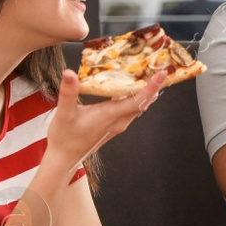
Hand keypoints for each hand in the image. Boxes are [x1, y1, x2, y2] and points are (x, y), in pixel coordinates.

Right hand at [46, 69, 165, 167]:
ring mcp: (118, 124)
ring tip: (148, 74)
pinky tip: (129, 88)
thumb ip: (68, 92)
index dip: (151, 87)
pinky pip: (130, 109)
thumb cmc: (64, 138)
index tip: (161, 74)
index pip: (138, 101)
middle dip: (153, 86)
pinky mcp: (114, 126)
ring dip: (145, 91)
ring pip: (138, 106)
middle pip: (143, 102)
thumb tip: (69, 73)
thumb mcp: (63, 113)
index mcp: (110, 116)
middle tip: (160, 67)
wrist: (63, 158)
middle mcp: (119, 121)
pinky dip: (134, 97)